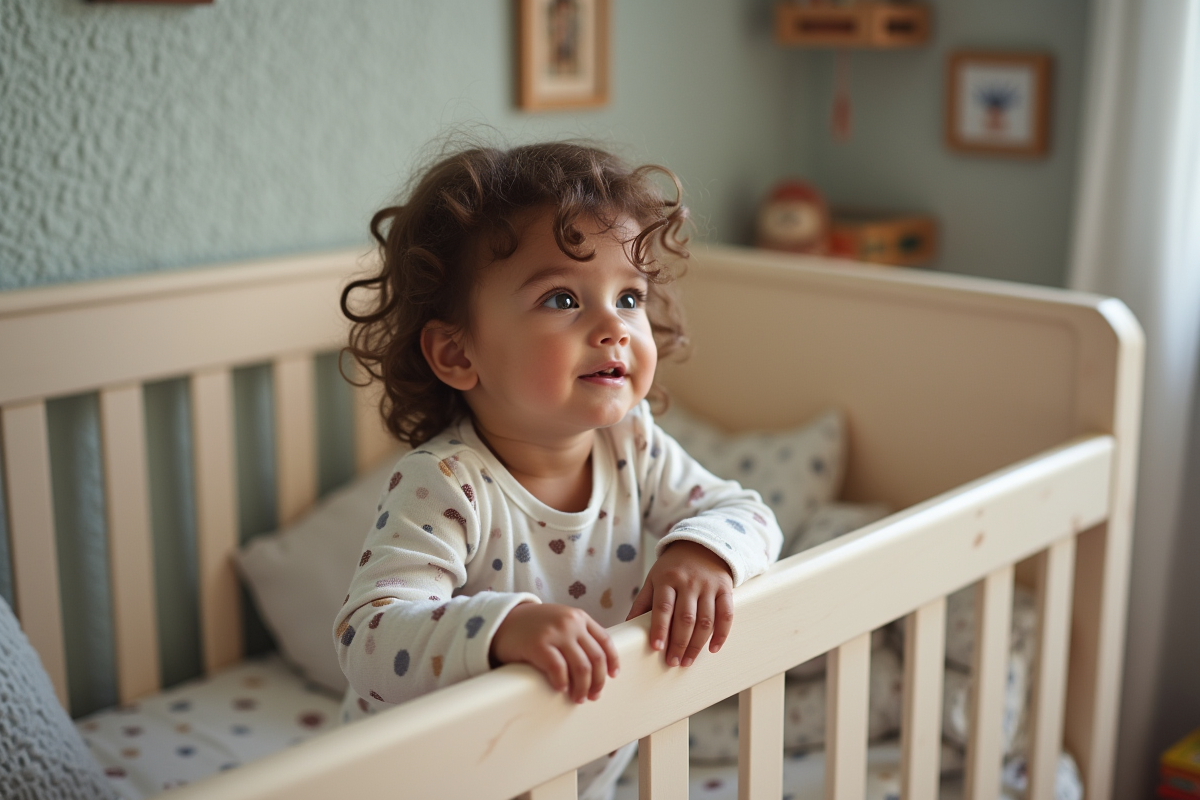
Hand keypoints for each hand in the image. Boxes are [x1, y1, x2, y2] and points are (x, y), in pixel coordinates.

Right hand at [490, 603, 619, 702]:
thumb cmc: (533, 626)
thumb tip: (596, 665)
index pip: (605, 640)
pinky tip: (560, 689)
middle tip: (594, 695)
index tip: (613, 676)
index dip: (612, 661)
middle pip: (595, 657)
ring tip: (578, 698)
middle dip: (598, 681)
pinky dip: (562, 682)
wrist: (502, 620)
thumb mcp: (559, 621)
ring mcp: (555, 633)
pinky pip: (558, 669)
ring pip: (581, 666)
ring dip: (582, 687)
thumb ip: (577, 634)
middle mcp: (570, 623)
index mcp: (579, 617)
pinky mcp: (538, 644)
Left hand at [626, 540, 733, 667]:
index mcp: (667, 578)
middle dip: (679, 643)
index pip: (663, 607)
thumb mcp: (654, 578)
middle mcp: (689, 582)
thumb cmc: (673, 567)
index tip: (657, 648)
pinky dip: (721, 634)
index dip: (660, 628)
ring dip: (697, 644)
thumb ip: (642, 602)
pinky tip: (713, 648)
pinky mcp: (725, 589)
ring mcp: (708, 585)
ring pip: (705, 620)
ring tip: (687, 661)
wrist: (702, 545)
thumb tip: (627, 626)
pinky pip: (726, 614)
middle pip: (685, 618)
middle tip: (673, 662)